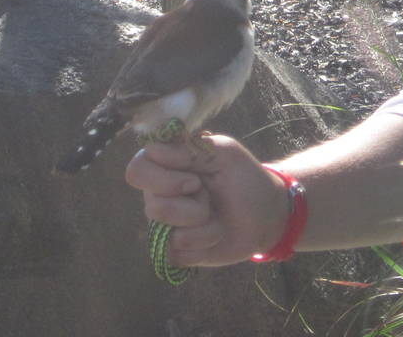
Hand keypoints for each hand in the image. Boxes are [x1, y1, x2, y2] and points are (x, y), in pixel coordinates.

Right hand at [125, 136, 290, 267]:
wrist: (265, 215)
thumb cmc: (244, 178)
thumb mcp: (225, 153)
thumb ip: (190, 148)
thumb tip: (153, 149)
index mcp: (167, 164)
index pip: (137, 169)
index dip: (163, 180)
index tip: (195, 182)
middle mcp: (159, 193)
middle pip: (153, 206)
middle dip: (191, 208)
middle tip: (209, 198)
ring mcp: (165, 223)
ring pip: (166, 233)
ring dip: (203, 226)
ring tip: (216, 216)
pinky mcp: (174, 249)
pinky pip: (174, 254)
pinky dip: (203, 244)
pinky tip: (214, 234)